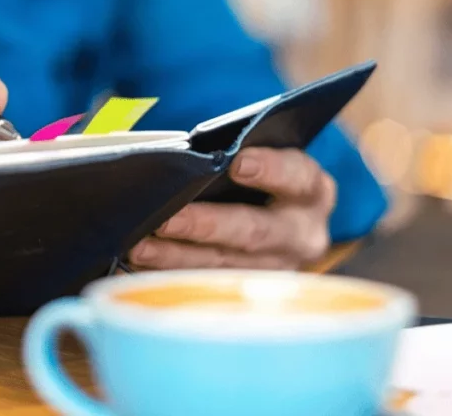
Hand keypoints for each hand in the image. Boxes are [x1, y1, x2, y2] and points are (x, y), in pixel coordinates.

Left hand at [129, 148, 335, 270]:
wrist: (279, 225)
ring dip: (177, 257)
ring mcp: (279, 269)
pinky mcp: (252, 292)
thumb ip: (236, 158)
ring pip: (225, 265)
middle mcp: (303, 234)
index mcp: (311, 190)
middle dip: (205, 225)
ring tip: (140, 247)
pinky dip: (172, 274)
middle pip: (254, 231)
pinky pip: (208, 286)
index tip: (236, 163)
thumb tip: (186, 159)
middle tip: (166, 219)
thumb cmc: (259, 180)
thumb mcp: (263, 162)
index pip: (296, 176)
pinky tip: (144, 264)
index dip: (270, 169)